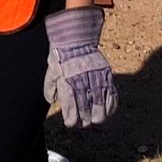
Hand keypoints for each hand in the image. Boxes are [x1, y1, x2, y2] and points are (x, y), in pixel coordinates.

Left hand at [43, 6, 115, 127]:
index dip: (71, 118)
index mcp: (67, 82)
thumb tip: (51, 101)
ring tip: (95, 119)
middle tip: (83, 123)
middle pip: (85, 108)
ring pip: (100, 103)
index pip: (70, 106)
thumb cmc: (61, 55)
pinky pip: (111, 93)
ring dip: (98, 115)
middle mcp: (82, 81)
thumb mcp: (51, 70)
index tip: (70, 123)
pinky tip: (107, 111)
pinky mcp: (106, 74)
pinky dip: (111, 104)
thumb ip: (50, 87)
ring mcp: (96, 77)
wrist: (76, 38)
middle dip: (84, 119)